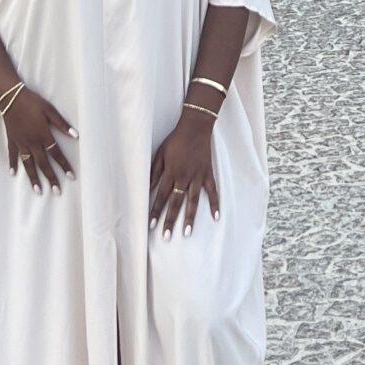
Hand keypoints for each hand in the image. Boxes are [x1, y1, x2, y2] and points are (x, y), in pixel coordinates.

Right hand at [2, 88, 73, 192]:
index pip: (56, 154)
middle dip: (51, 178)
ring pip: (28, 164)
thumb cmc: (32, 102)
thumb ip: (61, 124)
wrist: (11, 98)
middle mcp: (32, 142)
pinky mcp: (12, 140)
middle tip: (57, 191)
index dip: (64, 165)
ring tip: (38, 190)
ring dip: (33, 177)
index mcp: (43, 135)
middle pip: (43, 164)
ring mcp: (21, 143)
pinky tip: (13, 173)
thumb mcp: (50, 110)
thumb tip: (75, 135)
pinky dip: (12, 164)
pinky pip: (12, 155)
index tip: (71, 176)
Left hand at [149, 112, 218, 235]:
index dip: (155, 211)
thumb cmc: (175, 140)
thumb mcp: (160, 154)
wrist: (195, 128)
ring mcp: (197, 177)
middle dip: (170, 220)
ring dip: (189, 217)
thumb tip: (148, 188)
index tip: (151, 225)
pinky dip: (215, 203)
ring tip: (187, 233)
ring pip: (193, 201)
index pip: (161, 196)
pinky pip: (212, 191)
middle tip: (167, 236)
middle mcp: (184, 178)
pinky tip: (216, 216)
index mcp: (171, 173)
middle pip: (176, 203)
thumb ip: (155, 172)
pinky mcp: (207, 174)